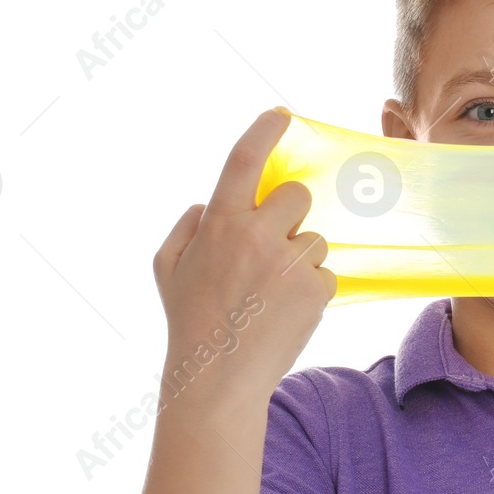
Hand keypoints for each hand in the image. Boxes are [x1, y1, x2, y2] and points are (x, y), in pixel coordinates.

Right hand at [153, 108, 336, 398]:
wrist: (219, 378)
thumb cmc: (190, 320)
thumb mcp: (168, 267)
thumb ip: (188, 226)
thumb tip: (211, 203)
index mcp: (220, 223)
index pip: (245, 160)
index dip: (264, 131)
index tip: (280, 115)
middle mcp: (256, 236)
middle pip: (297, 195)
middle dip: (290, 215)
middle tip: (272, 246)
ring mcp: (289, 262)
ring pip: (313, 240)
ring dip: (299, 259)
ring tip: (271, 295)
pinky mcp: (316, 290)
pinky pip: (325, 273)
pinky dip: (311, 289)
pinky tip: (285, 312)